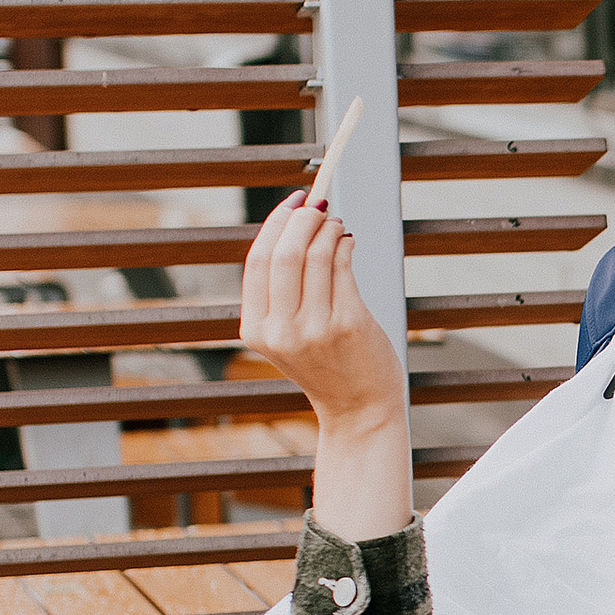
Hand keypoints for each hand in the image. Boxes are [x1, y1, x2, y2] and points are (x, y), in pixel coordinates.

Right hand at [242, 188, 410, 536]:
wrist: (359, 410)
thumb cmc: (327, 365)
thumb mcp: (287, 334)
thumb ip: (281, 291)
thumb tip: (294, 224)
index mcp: (256, 330)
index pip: (257, 261)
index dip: (276, 225)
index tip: (292, 204)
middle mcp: (281, 330)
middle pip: (284, 252)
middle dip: (302, 219)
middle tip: (317, 206)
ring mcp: (314, 328)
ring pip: (316, 254)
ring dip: (328, 228)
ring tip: (336, 225)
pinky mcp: (348, 324)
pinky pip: (343, 266)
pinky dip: (346, 244)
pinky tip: (349, 243)